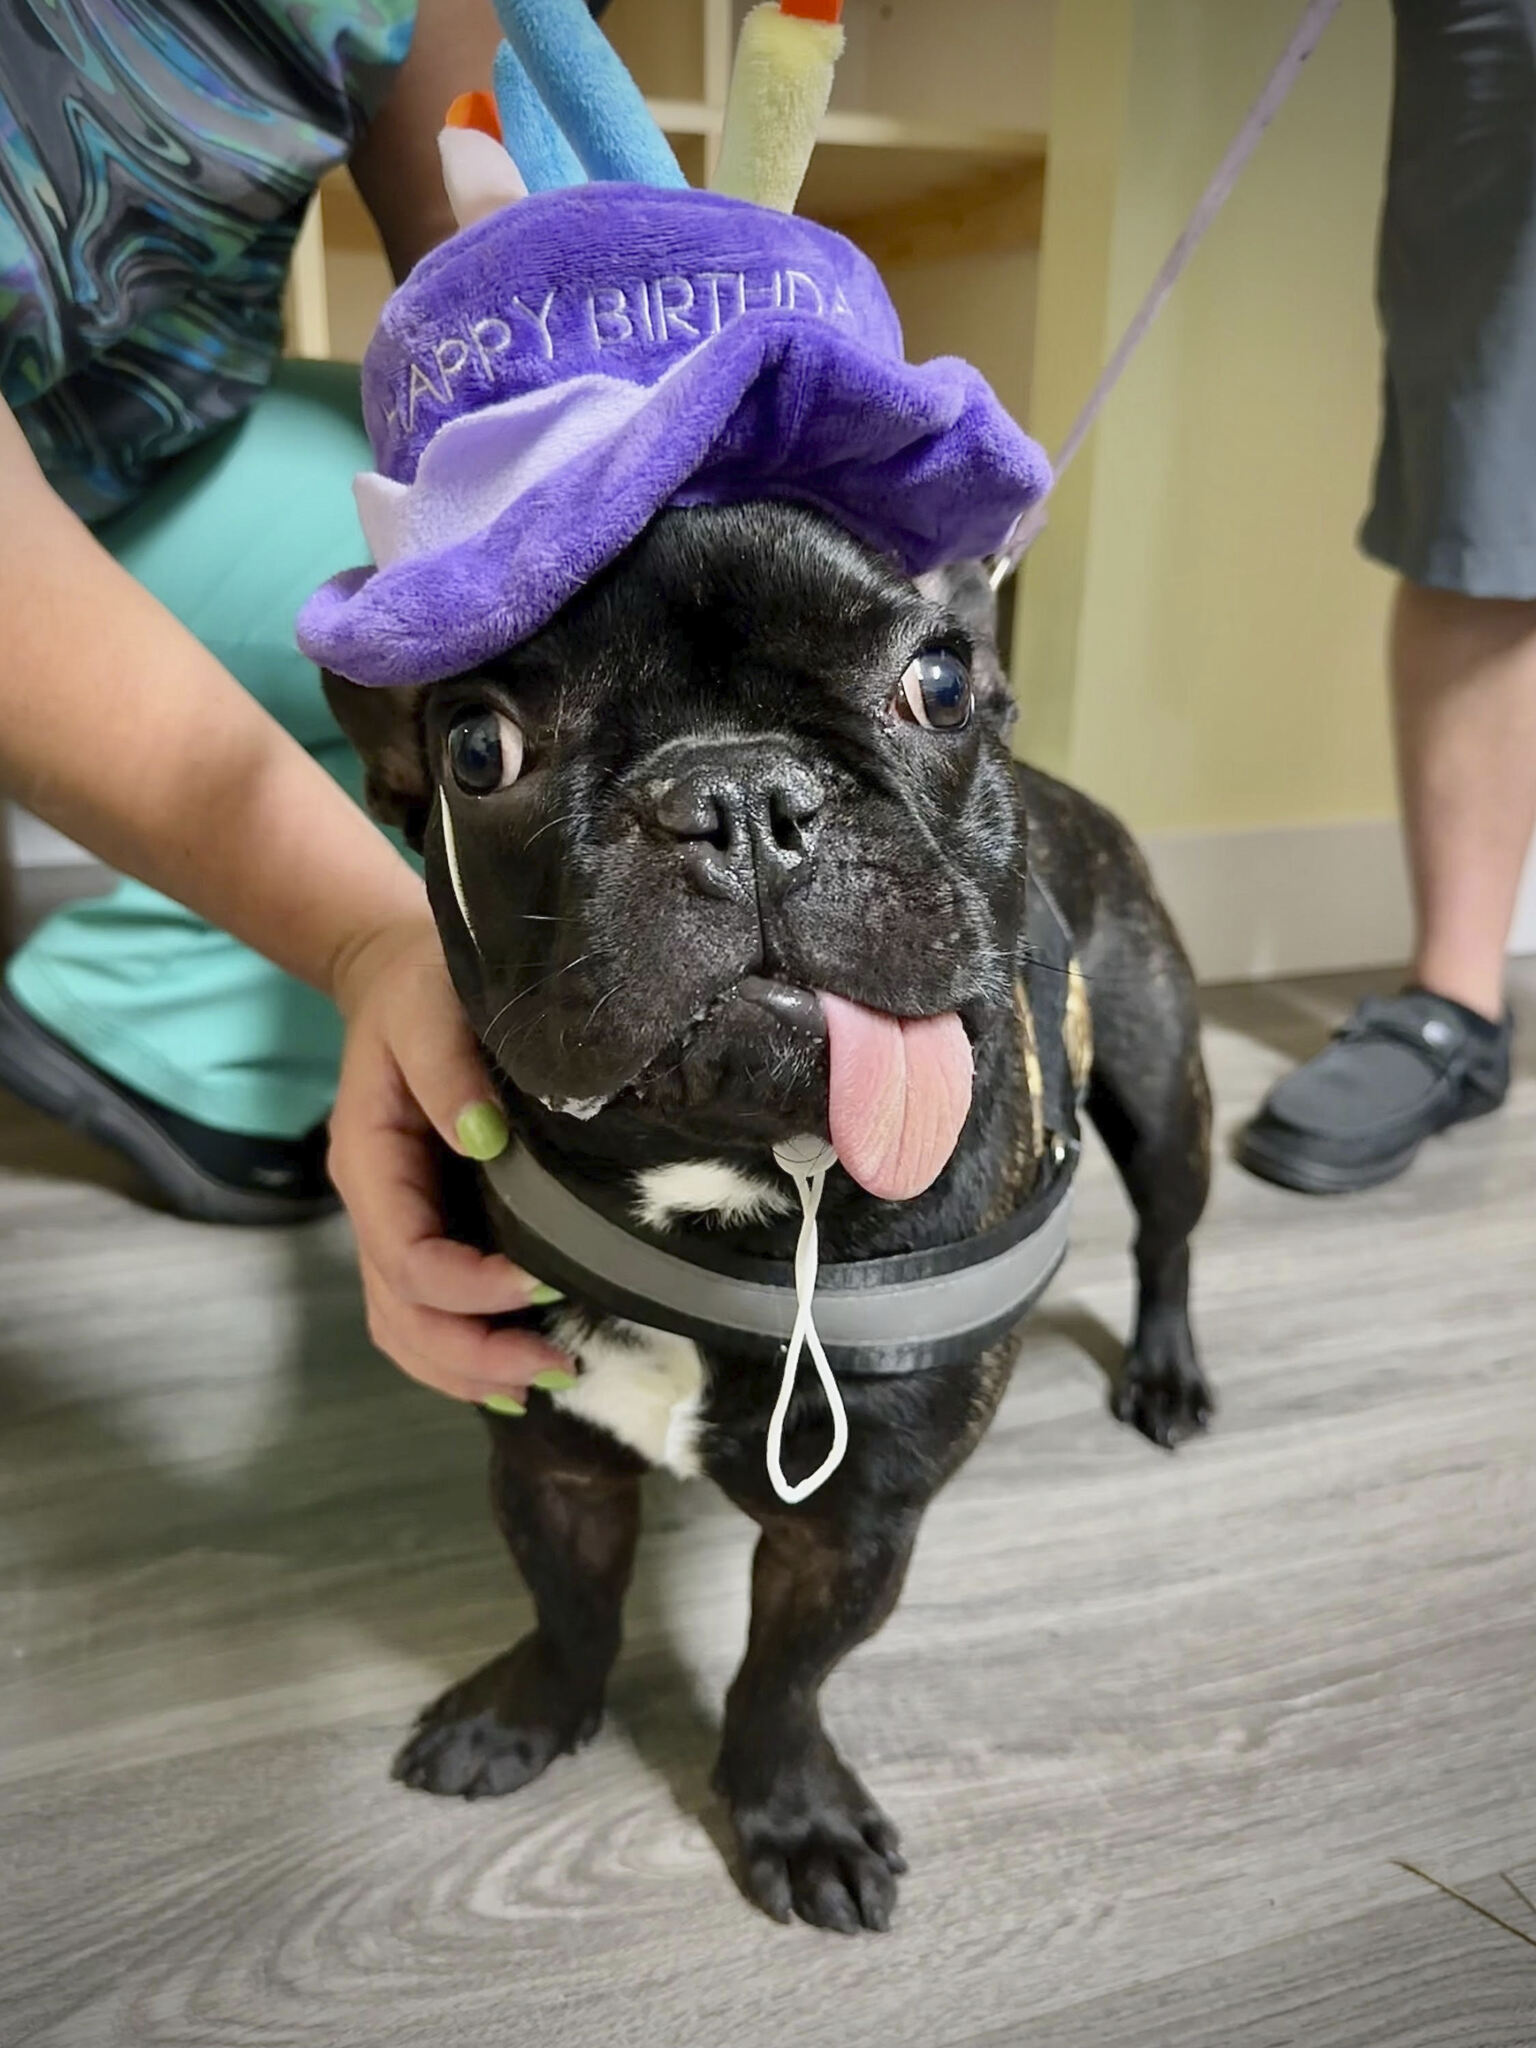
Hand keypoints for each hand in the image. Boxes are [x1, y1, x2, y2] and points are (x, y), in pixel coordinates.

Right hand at [328, 917, 572, 1406]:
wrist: (399, 974)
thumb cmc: (423, 985)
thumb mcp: (431, 1007)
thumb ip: (451, 1070)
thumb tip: (484, 1140)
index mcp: (370, 1160)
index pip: (407, 1256)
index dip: (471, 1287)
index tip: (545, 1281)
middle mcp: (374, 1205)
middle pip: (402, 1314)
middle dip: (473, 1355)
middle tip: (557, 1367)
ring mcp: (394, 1223)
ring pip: (406, 1328)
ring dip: (466, 1369)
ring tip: (543, 1385)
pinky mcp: (423, 1228)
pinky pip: (424, 1312)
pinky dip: (462, 1355)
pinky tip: (516, 1373)